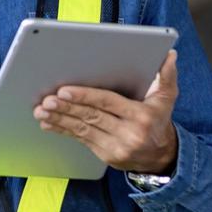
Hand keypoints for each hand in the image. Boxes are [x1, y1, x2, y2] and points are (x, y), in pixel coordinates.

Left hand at [33, 49, 178, 173]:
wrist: (162, 158)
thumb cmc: (159, 121)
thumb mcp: (167, 98)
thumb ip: (167, 75)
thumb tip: (170, 54)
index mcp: (140, 116)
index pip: (108, 103)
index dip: (85, 96)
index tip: (64, 91)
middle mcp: (128, 133)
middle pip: (92, 117)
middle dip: (67, 108)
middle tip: (47, 100)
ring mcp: (116, 147)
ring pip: (83, 129)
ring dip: (60, 120)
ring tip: (41, 111)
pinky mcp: (106, 156)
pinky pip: (82, 140)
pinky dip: (64, 130)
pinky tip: (49, 124)